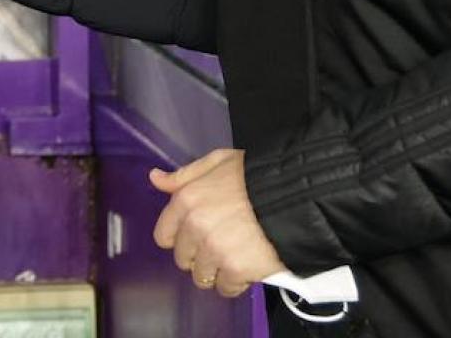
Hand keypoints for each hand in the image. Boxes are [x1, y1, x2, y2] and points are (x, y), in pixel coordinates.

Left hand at [152, 149, 287, 298]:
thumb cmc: (258, 175)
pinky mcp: (236, 270)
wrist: (296, 195)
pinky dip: (236, 282)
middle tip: (222, 245)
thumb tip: (155, 179)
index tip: (197, 236)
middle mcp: (195, 227)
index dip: (180, 237)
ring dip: (217, 271)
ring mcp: (215, 251)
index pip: (164, 235)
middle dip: (200, 255)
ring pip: (203, 277)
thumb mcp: (219, 161)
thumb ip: (185, 174)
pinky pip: (226, 288)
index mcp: (187, 200)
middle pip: (184, 259)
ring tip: (236, 257)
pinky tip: (247, 267)